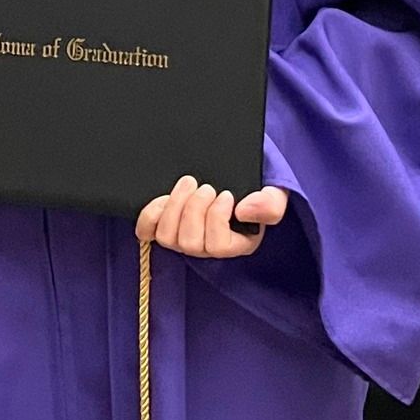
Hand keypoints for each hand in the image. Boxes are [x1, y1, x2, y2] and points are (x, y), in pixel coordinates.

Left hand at [135, 176, 288, 258]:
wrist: (236, 172)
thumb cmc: (255, 186)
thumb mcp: (273, 191)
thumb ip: (269, 204)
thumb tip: (244, 210)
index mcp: (236, 243)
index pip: (217, 246)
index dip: (216, 219)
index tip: (225, 194)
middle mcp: (207, 246)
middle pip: (189, 243)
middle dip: (195, 209)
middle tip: (205, 187)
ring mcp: (183, 237)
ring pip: (168, 237)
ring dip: (176, 206)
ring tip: (189, 184)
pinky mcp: (164, 225)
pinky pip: (147, 230)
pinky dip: (151, 214)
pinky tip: (163, 198)